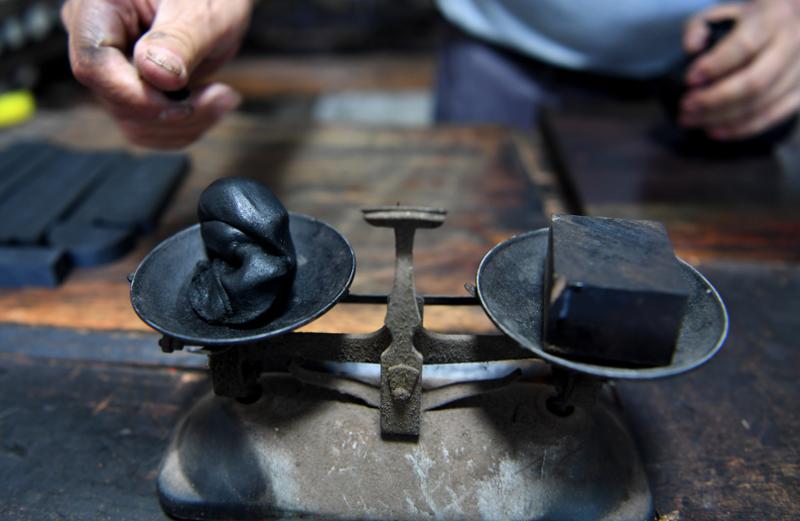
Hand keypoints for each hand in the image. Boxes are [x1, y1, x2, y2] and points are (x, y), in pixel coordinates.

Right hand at [61, 0, 252, 148]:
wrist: (218, 1)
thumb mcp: (203, 10)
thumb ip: (179, 39)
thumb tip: (155, 73)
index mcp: (99, 7)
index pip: (94, 65)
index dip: (138, 96)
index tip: (186, 103)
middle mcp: (95, 39)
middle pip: (116, 100)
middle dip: (174, 110)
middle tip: (223, 95)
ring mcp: (112, 69)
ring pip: (133, 123)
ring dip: (184, 123)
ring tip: (223, 97)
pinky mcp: (132, 90)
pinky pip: (148, 128)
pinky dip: (184, 127)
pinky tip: (211, 104)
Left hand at [680, 0, 799, 139]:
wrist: (785, 23)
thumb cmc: (746, 22)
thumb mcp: (721, 14)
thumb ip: (699, 28)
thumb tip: (691, 47)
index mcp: (771, 19)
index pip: (744, 46)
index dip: (714, 66)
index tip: (689, 79)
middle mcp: (792, 43)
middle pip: (754, 82)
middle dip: (714, 99)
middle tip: (686, 106)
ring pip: (762, 103)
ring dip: (721, 117)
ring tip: (692, 119)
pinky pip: (773, 116)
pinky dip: (741, 128)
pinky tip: (714, 130)